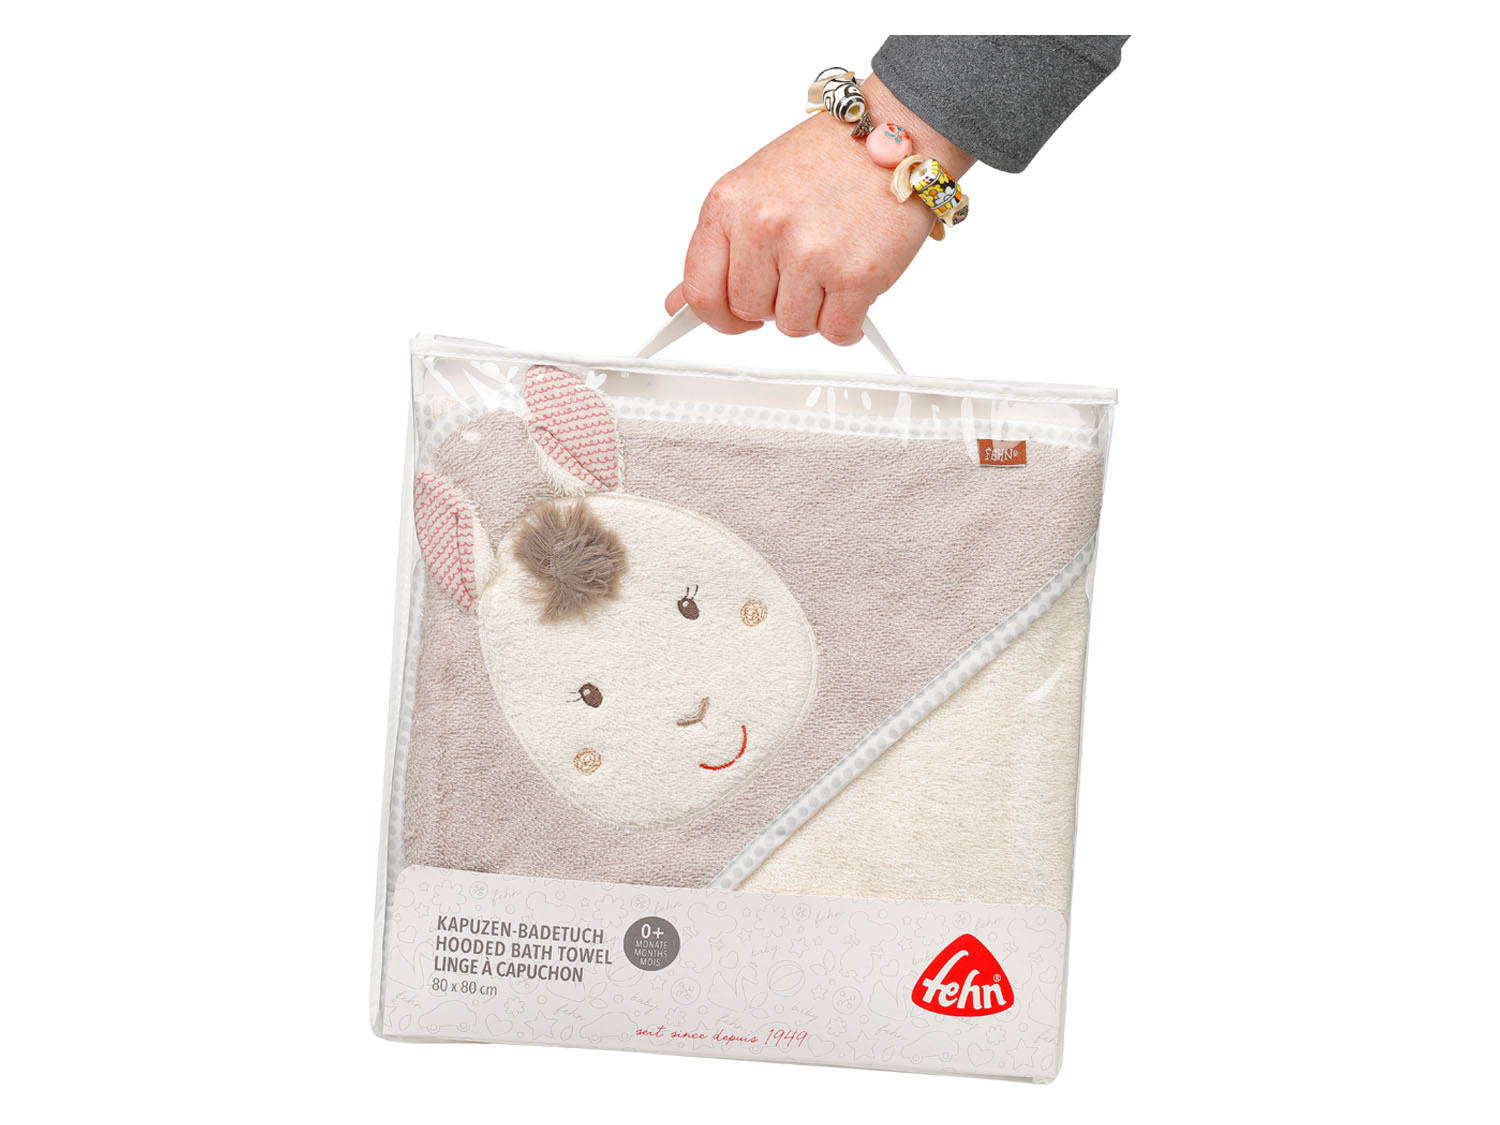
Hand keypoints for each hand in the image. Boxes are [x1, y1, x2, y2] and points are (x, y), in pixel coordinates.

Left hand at [665, 75, 974, 344]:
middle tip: (799, 274)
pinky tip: (853, 293)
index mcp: (729, 204)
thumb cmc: (830, 157)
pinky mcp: (855, 276)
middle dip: (773, 303)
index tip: (733, 317)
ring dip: (813, 311)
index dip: (717, 315)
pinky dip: (847, 324)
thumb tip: (678, 301)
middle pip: (749, 311)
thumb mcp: (755, 188)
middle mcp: (764, 228)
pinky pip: (836, 332)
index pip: (700, 291)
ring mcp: (810, 254)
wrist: (897, 133)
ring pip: (793, 326)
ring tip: (830, 270)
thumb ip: (718, 248)